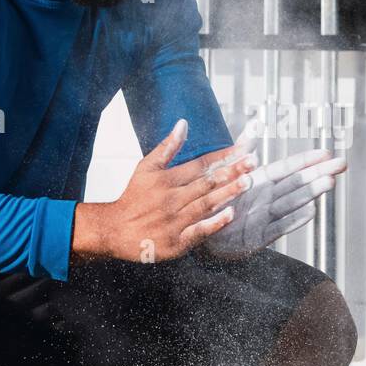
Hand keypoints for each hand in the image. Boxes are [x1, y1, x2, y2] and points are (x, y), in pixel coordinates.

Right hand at [72, 118, 256, 262]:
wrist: (113, 230)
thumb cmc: (133, 198)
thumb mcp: (146, 167)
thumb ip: (167, 147)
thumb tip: (183, 123)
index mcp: (167, 179)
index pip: (201, 164)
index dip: (224, 156)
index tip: (245, 148)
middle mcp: (172, 198)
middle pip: (207, 183)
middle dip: (231, 171)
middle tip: (252, 162)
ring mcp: (175, 220)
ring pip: (206, 204)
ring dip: (228, 192)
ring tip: (247, 181)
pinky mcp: (176, 241)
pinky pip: (198, 231)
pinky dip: (214, 223)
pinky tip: (230, 214)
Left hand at [202, 119, 348, 260]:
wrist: (199, 234)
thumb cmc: (213, 202)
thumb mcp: (224, 173)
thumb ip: (241, 150)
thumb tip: (255, 123)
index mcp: (258, 182)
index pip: (287, 168)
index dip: (306, 160)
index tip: (326, 152)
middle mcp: (265, 198)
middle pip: (296, 183)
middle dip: (319, 173)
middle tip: (341, 164)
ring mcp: (265, 217)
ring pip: (291, 202)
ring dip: (311, 192)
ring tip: (330, 182)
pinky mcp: (259, 237)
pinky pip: (278, 226)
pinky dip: (294, 220)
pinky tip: (311, 211)